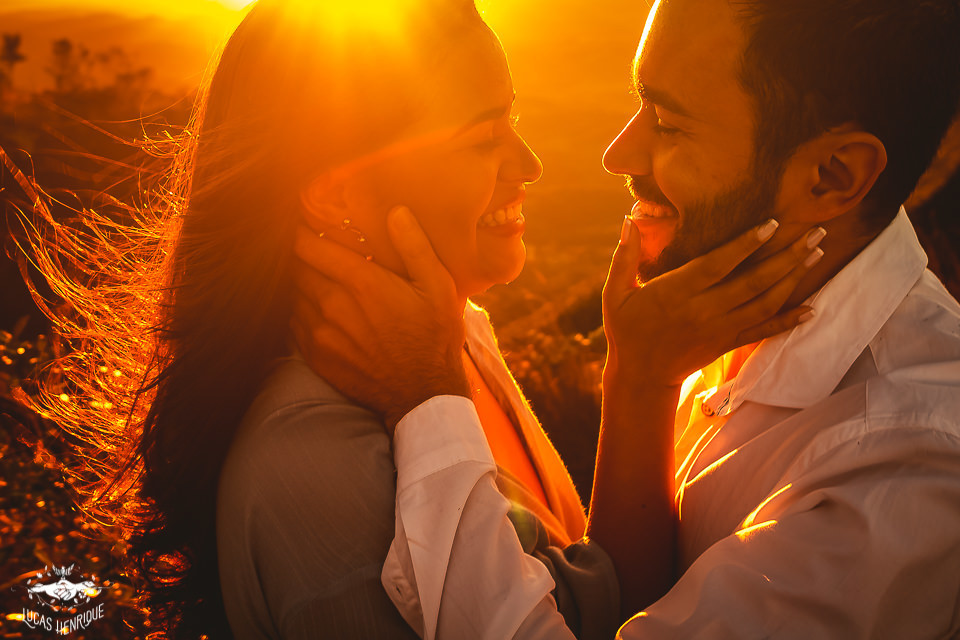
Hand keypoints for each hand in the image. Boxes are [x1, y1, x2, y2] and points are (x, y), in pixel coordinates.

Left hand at [291, 206, 469, 431]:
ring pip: (296, 296)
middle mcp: (335, 306)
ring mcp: (322, 334)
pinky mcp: (318, 357)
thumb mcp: (438, 287)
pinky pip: (295, 325)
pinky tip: (322, 313)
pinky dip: (303, 314)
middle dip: (305, 257)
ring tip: (321, 282)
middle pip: (298, 269)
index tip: (308, 226)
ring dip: (304, 286)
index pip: (310, 246)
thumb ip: (415, 247)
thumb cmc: (435, 338)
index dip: (304, 232)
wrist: (423, 395)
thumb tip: (396, 212)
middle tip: (317, 252)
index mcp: (363, 283)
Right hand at [603, 218, 823, 389]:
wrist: (641, 376)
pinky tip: (811, 309)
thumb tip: (628, 220)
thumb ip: (624, 257)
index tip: (772, 224)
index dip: (745, 245)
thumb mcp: (615, 294)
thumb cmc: (626, 329)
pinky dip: (788, 321)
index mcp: (675, 293)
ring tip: (815, 254)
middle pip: (751, 282)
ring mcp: (719, 329)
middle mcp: (702, 311)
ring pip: (763, 303)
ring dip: (793, 279)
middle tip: (813, 233)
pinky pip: (763, 331)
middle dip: (786, 256)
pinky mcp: (727, 343)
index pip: (716, 265)